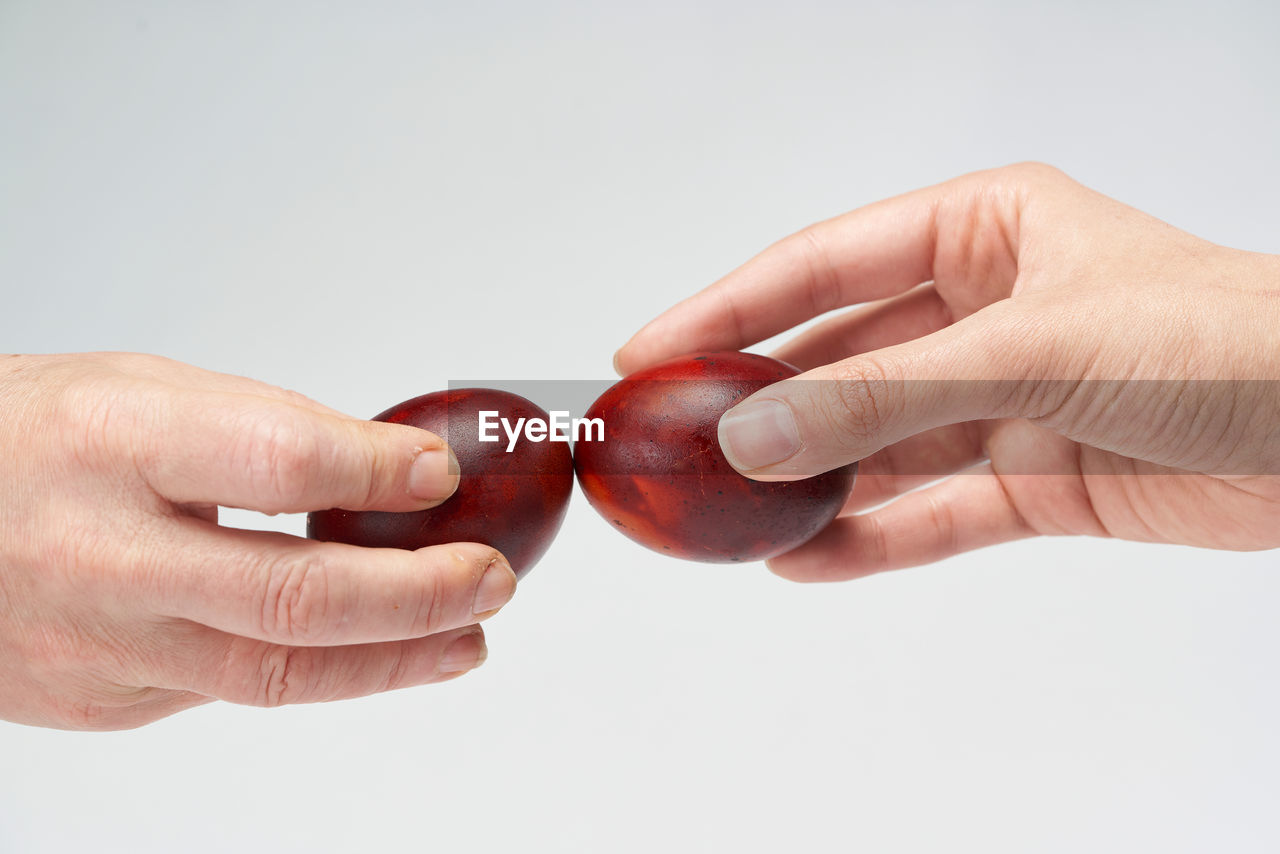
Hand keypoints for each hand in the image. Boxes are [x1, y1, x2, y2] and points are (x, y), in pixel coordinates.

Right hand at [0, 353, 516, 729]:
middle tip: (492, 579)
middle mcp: (104, 555)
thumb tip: (394, 472)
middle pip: (294, 598)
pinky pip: (230, 691)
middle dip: (419, 596)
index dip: (376, 474)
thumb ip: (266, 430)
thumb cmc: (31, 439)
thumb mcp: (141, 390)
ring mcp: (102, 645)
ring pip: (276, 675)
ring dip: (395, 660)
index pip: (278, 463)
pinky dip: (317, 670)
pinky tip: (367, 648)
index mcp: (115, 443)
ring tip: (469, 637)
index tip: (441, 475)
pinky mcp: (105, 702)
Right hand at [615, 163, 1279, 579]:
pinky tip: (808, 562)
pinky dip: (874, 540)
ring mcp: (1006, 398)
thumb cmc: (1226, 340)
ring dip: (811, 484)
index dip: (728, 309)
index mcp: (983, 232)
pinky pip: (935, 512)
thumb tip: (753, 438)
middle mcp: (985, 311)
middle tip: (674, 447)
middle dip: (761, 407)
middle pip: (840, 360)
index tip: (648, 350)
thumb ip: (882, 398)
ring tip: (730, 522)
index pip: (824, 266)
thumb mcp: (1032, 349)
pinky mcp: (1038, 477)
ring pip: (879, 446)